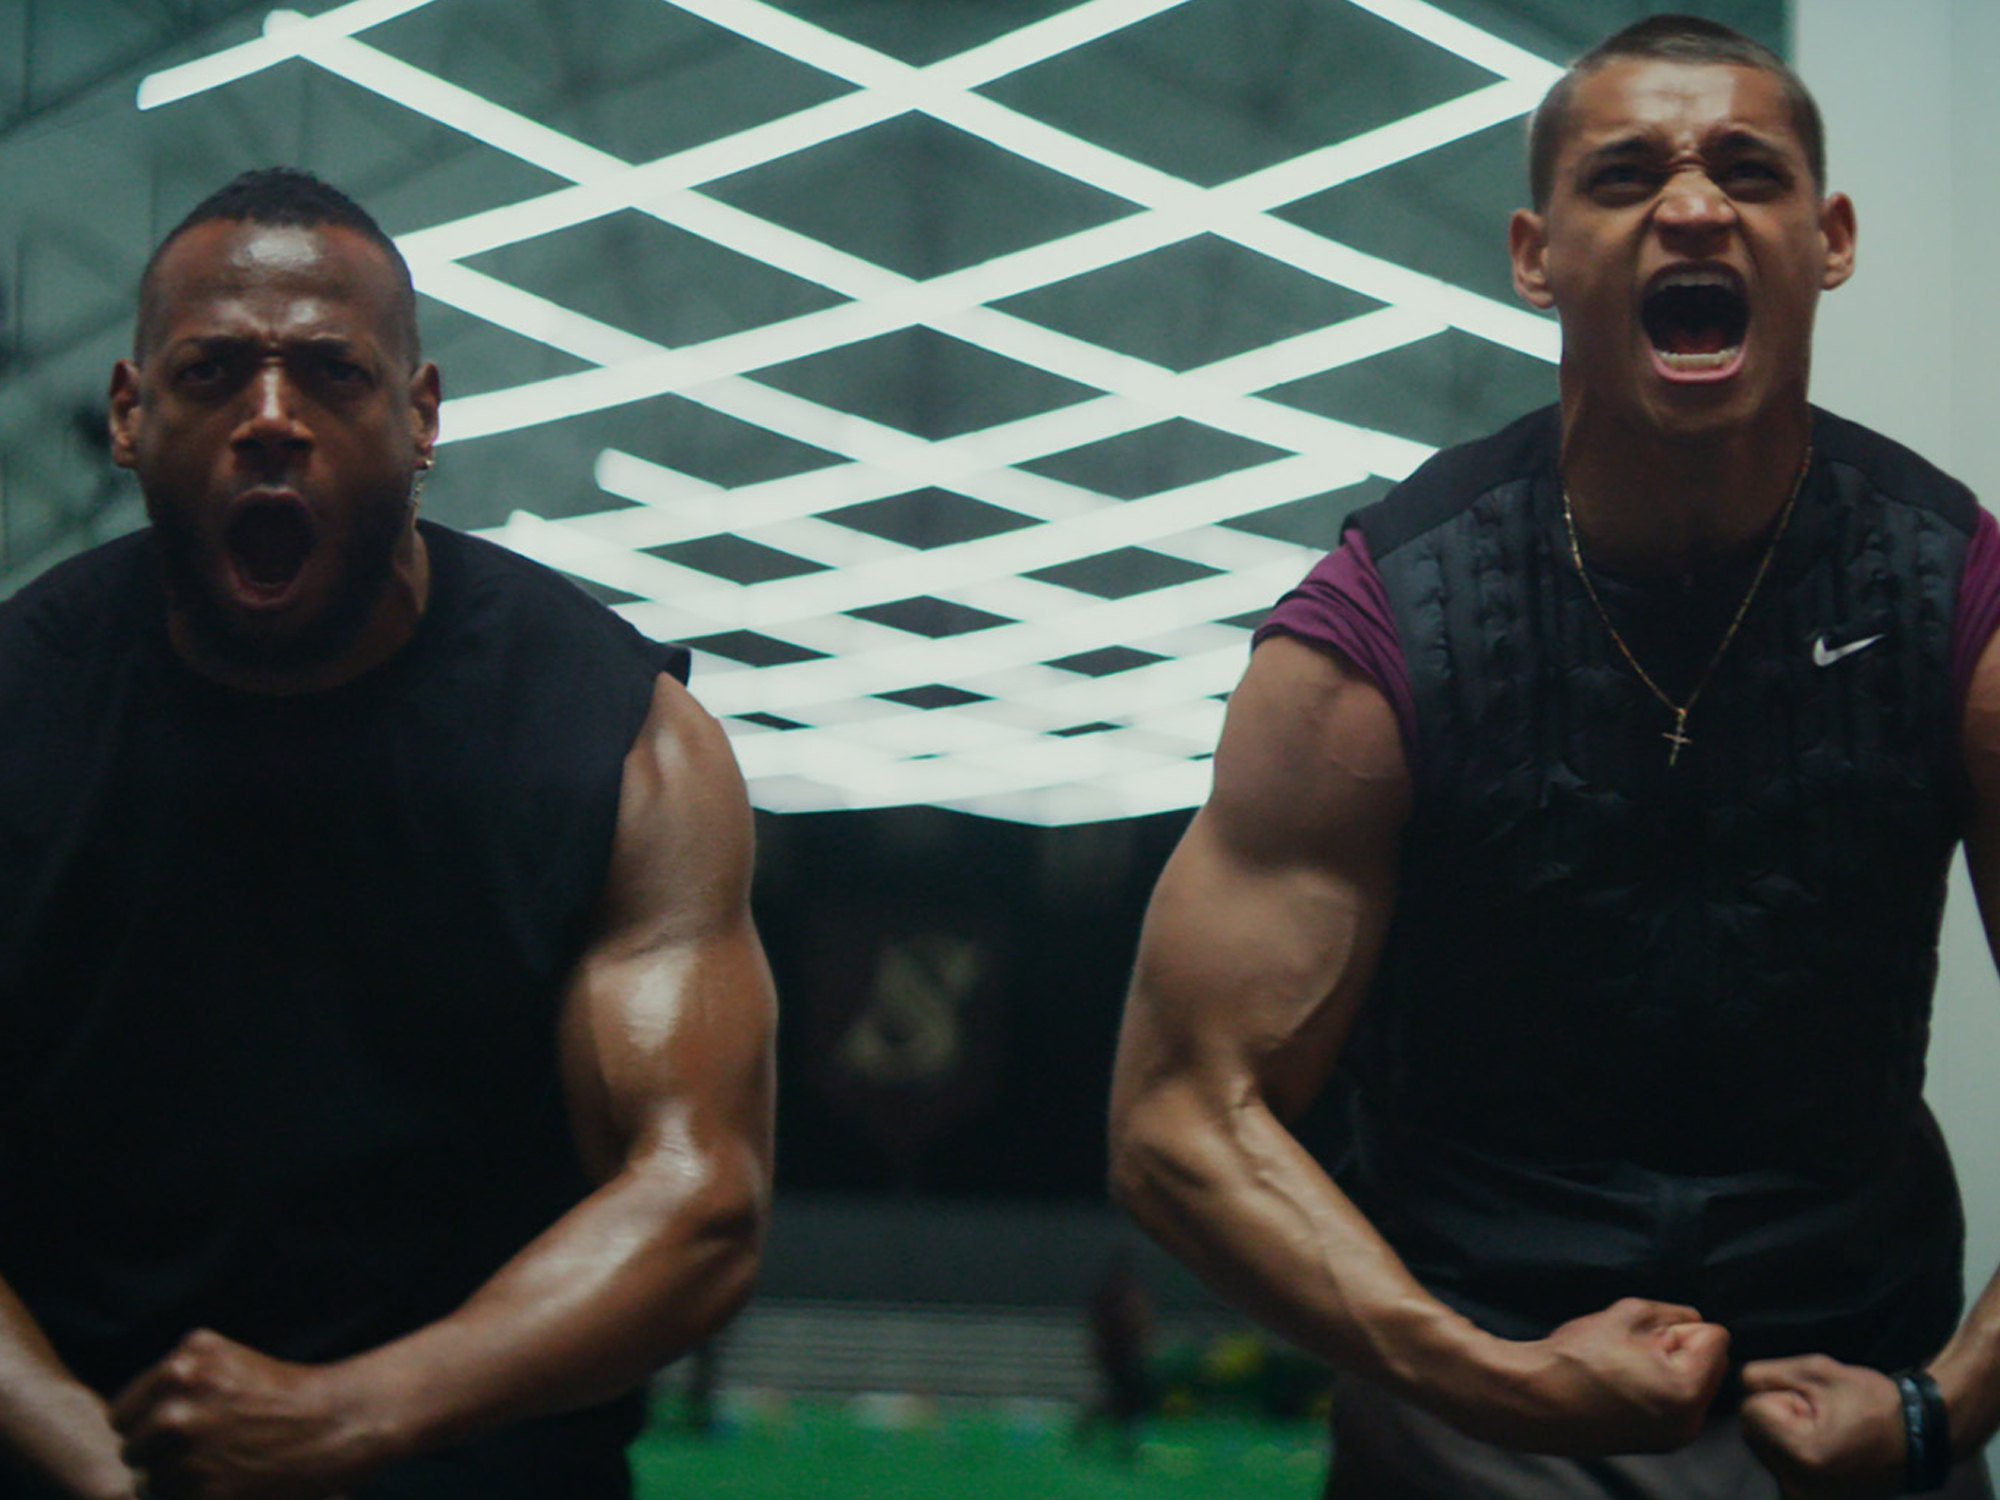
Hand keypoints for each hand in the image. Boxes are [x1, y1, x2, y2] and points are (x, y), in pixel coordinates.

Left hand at [109, 1330, 388, 1499]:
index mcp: (183, 1365)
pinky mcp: (207, 1491)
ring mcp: (190, 1451)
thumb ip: (171, 1380)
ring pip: (153, 1482)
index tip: (182, 1427)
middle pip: (133, 1450)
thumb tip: (123, 1422)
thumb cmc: (281, 1391)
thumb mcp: (223, 1359)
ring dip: (179, 1480)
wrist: (336, 1422)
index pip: (122, 1413)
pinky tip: (235, 1479)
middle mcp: (178, 1405)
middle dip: (159, 1454)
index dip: (146, 1426)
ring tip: (225, 1462)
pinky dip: (202, 1497)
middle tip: (208, 1447)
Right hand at [1451, 1297, 1729, 1455]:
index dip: (1677, 1326)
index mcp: (1686, 1391)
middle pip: (1712, 1362)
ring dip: (1672, 1368)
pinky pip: (1678, 1403)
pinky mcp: (1657, 1443)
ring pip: (1695, 1382)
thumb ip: (1670, 1313)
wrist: (1534, 1401)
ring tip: (1625, 1369)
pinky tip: (1623, 1387)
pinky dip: (1661, 1388)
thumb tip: (1693, 1322)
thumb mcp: (1625, 1314)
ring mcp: (1673, 1438)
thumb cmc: (1575, 1357)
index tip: (1641, 1337)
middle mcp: (1689, 1423)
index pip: (1715, 1337)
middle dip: (1682, 1349)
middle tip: (1634, 1352)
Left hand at [1739, 1354, 1905, 1498]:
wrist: (1918, 1437)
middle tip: (1818, 1414)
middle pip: (1752, 1432)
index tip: (1812, 1401)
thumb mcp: (1816, 1370)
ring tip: (1823, 1429)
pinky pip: (1779, 1467)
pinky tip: (1820, 1447)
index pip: (1750, 1410)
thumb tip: (1737, 1384)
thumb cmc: (1872, 1402)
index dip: (1777, 1395)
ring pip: (1762, 1449)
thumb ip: (1764, 1374)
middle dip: (1775, 1415)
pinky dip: (1790, 1453)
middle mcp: (1798, 1484)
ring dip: (1781, 1433)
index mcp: (1802, 1452)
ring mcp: (1804, 1498)